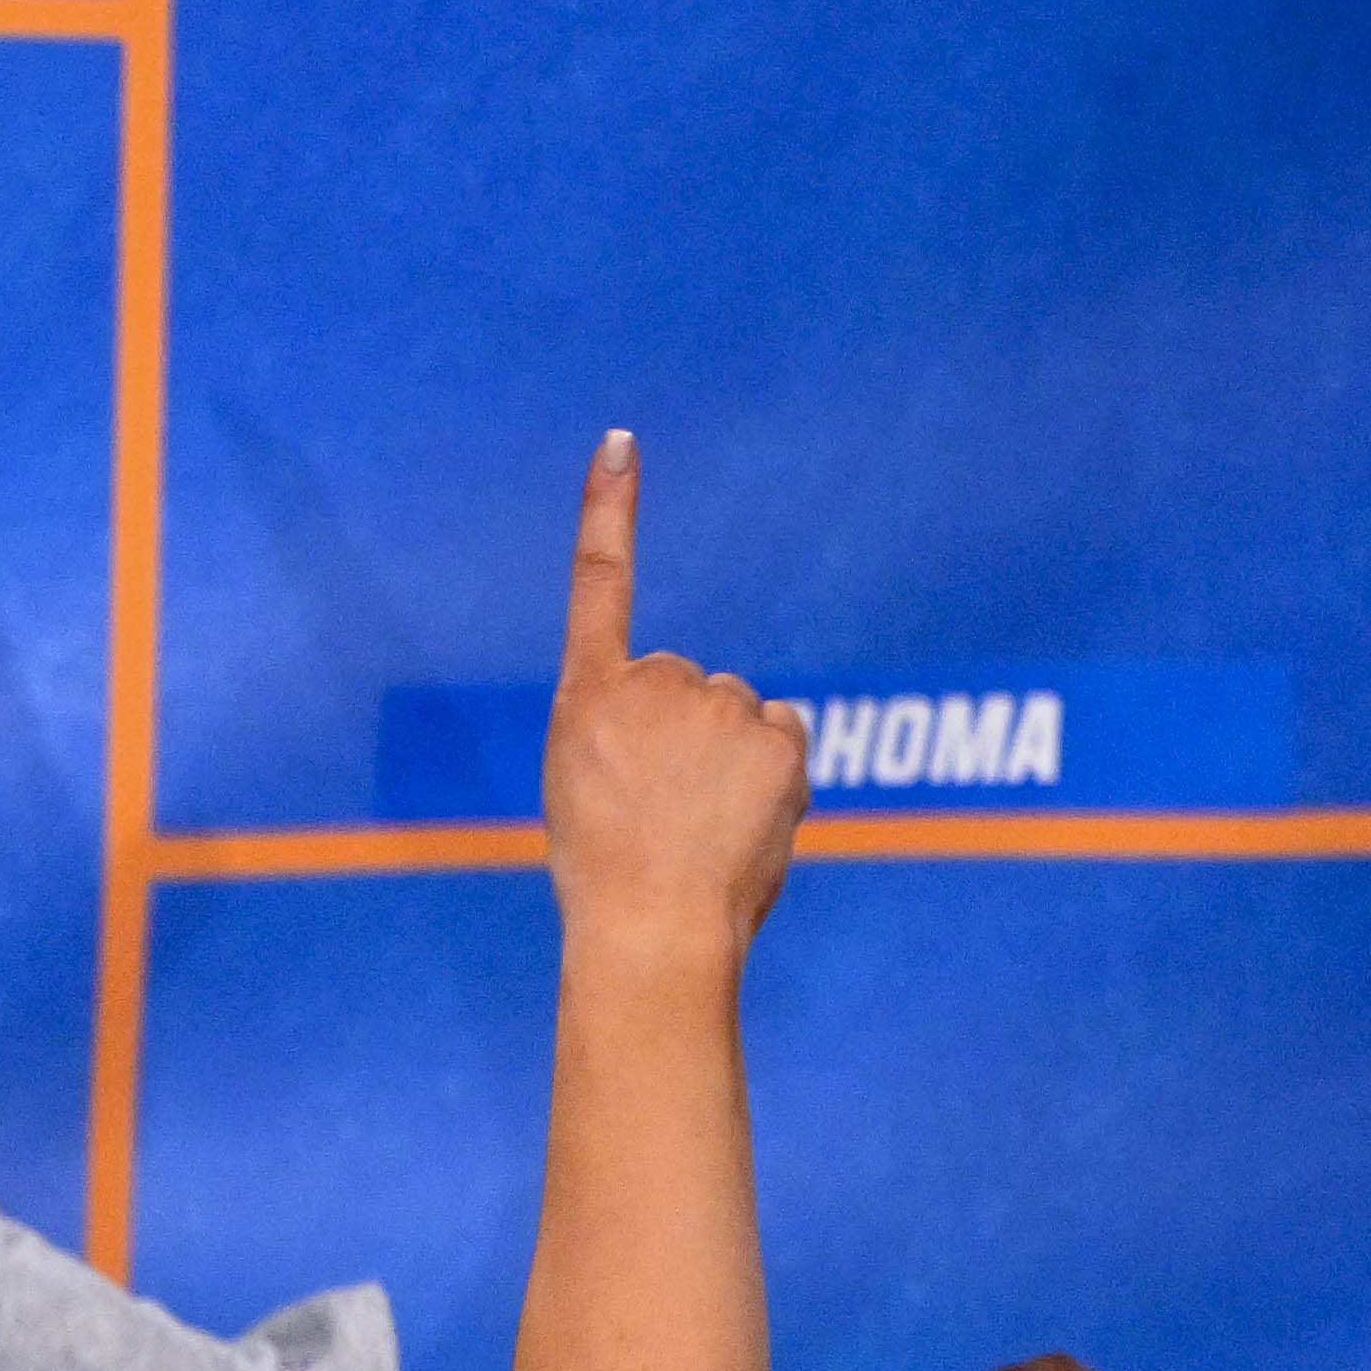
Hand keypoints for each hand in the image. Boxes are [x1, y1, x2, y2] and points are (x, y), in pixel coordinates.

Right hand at [535, 430, 801, 974]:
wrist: (650, 928)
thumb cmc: (610, 871)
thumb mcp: (590, 785)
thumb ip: (638, 732)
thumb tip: (736, 716)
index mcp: (587, 699)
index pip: (600, 583)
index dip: (610, 509)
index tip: (622, 441)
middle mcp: (653, 685)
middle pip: (690, 685)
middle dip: (688, 733)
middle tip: (662, 806)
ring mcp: (718, 706)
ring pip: (739, 714)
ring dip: (732, 759)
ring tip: (701, 824)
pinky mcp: (778, 736)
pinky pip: (783, 736)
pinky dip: (774, 773)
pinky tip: (744, 819)